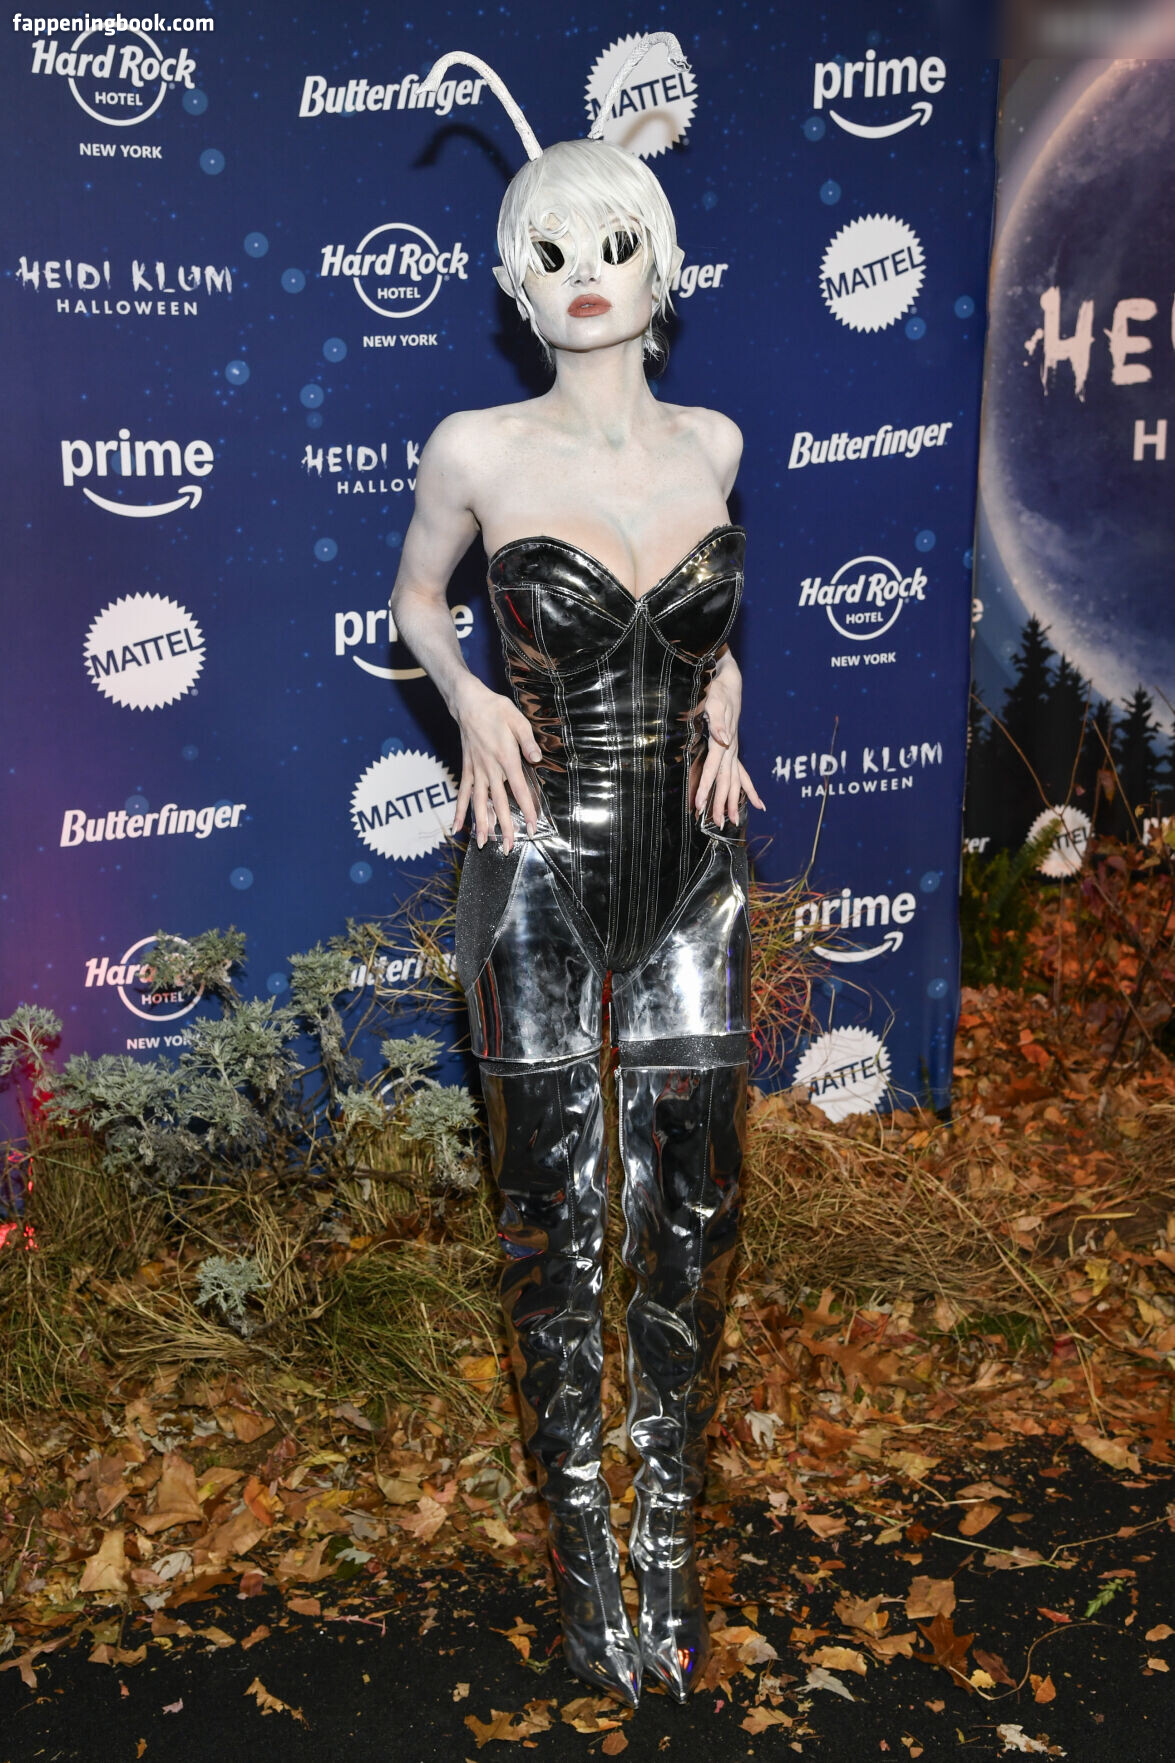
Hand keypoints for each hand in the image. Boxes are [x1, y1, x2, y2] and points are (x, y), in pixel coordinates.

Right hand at [452, 677, 540, 852]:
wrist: (468, 702)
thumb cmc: (495, 709)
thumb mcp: (517, 720)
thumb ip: (527, 741)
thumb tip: (536, 759)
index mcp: (505, 757)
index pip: (518, 789)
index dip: (527, 810)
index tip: (534, 827)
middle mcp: (489, 768)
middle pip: (499, 803)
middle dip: (505, 827)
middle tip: (508, 847)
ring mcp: (476, 770)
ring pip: (479, 803)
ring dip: (481, 825)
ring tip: (483, 845)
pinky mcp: (467, 769)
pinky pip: (463, 793)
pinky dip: (460, 810)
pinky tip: (457, 827)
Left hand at [692, 657, 765, 827]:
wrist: (730, 683)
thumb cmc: (718, 691)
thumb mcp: (715, 702)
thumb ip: (718, 721)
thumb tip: (722, 739)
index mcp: (723, 742)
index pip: (713, 769)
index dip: (706, 788)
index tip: (699, 805)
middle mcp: (731, 750)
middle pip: (726, 782)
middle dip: (721, 804)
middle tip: (718, 824)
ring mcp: (734, 751)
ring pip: (735, 782)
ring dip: (733, 802)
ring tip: (732, 822)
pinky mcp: (734, 750)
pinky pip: (743, 774)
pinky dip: (749, 789)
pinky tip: (758, 804)